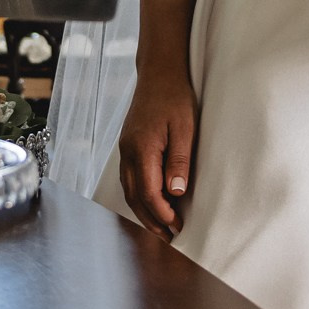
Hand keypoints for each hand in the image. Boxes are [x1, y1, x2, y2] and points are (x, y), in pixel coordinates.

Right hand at [117, 72, 197, 240]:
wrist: (159, 73)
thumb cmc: (175, 98)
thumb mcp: (184, 129)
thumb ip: (179, 161)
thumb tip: (176, 192)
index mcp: (142, 148)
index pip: (148, 193)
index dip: (162, 213)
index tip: (176, 225)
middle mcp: (127, 152)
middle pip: (135, 197)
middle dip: (151, 219)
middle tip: (168, 235)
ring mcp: (124, 149)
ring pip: (129, 190)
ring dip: (143, 210)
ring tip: (160, 225)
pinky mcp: (127, 146)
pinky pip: (128, 178)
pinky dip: (138, 195)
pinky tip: (150, 201)